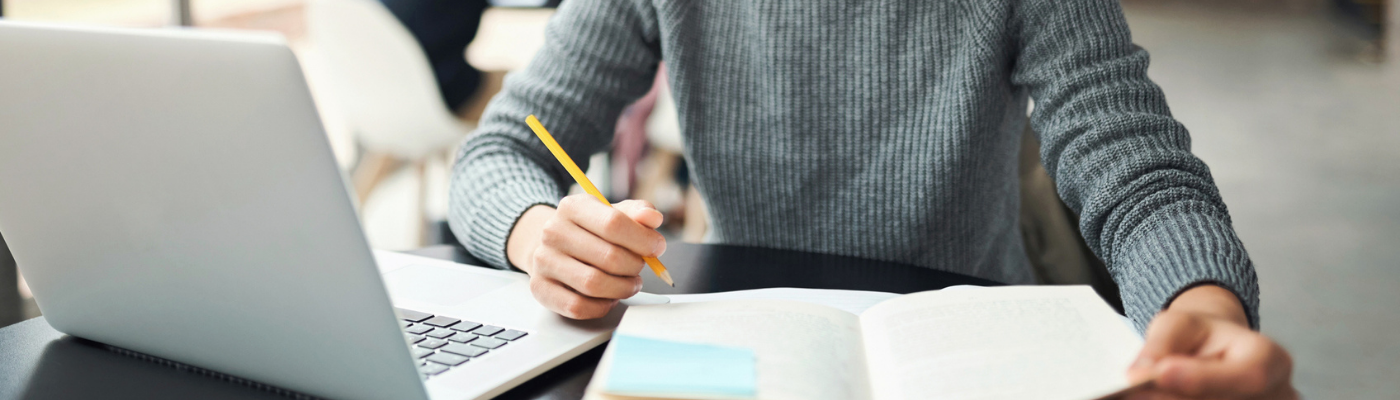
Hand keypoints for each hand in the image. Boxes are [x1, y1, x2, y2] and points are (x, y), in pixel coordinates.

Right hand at [505, 194, 665, 318]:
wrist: (551, 246)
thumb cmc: (589, 231)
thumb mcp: (612, 213)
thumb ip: (637, 213)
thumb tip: (653, 218)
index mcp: (573, 207)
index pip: (613, 223)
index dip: (643, 239)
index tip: (657, 247)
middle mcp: (553, 232)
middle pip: (609, 257)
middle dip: (634, 267)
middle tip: (640, 268)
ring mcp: (544, 261)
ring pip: (594, 284)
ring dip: (622, 288)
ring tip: (629, 283)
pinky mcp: (541, 288)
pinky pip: (578, 306)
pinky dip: (602, 306)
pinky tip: (608, 297)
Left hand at [1126, 285, 1295, 399]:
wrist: (1214, 351)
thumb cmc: (1199, 336)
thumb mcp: (1177, 325)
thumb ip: (1160, 346)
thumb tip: (1139, 374)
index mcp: (1271, 358)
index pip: (1249, 375)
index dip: (1204, 379)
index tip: (1162, 372)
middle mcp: (1276, 394)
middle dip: (1176, 397)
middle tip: (1132, 392)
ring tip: (1138, 394)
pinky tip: (1156, 397)